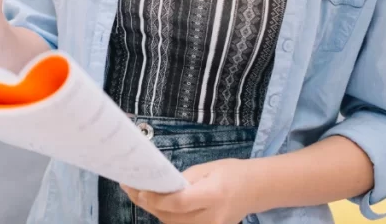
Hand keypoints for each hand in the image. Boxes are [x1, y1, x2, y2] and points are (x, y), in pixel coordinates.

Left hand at [121, 158, 255, 223]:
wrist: (256, 190)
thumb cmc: (231, 173)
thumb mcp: (206, 169)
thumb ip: (183, 180)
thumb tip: (159, 185)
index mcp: (213, 195)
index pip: (178, 203)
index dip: (155, 199)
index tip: (137, 188)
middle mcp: (212, 217)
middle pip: (172, 217)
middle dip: (148, 204)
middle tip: (130, 189)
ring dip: (154, 211)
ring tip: (138, 195)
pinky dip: (167, 217)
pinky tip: (155, 205)